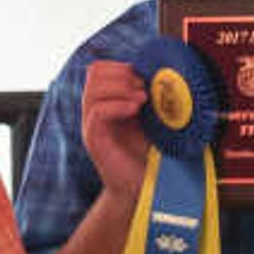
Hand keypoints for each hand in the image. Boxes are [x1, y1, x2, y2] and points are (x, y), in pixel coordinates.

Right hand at [77, 57, 154, 199]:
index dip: (120, 66)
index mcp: (106, 101)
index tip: (144, 77)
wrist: (144, 187)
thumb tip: (161, 71)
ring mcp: (92, 125)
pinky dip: (116, 105)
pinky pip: (96, 112)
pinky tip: (134, 110)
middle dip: (121, 74)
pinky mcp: (94, 140)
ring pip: (92, 90)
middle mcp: (95, 110)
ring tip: (142, 99)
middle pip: (93, 73)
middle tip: (143, 88)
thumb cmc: (150, 153)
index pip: (98, 68)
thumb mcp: (151, 118)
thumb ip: (149, 96)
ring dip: (120, 88)